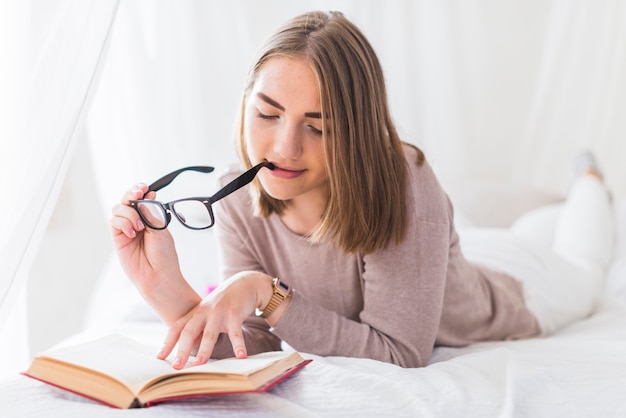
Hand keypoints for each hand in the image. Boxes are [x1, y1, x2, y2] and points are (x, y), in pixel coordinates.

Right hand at [110, 184, 198, 323]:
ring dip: (129, 213)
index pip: (141, 198)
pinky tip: (133, 233)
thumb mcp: (160, 229)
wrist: (159, 275)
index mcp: (150, 217)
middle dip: (131, 193)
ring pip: (118, 209)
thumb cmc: (164, 255)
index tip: (144, 187)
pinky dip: (123, 223)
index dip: (140, 190)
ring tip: (140, 227)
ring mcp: (126, 229)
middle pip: (126, 200)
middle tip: (138, 194)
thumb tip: (144, 197)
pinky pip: (114, 222)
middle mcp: (137, 221)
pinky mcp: (118, 238)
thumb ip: (149, 212)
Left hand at [157, 271, 274, 368]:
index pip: (177, 328)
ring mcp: (219, 313)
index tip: (159, 357)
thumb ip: (198, 328)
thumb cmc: (223, 303)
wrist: (244, 283)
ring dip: (204, 351)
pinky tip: (241, 356)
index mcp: (195, 313)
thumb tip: (188, 350)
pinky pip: (236, 332)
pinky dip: (238, 345)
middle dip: (182, 349)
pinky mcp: (235, 314)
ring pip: (209, 334)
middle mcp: (204, 312)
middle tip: (177, 366)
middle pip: (189, 332)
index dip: (168, 342)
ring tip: (199, 365)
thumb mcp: (207, 312)